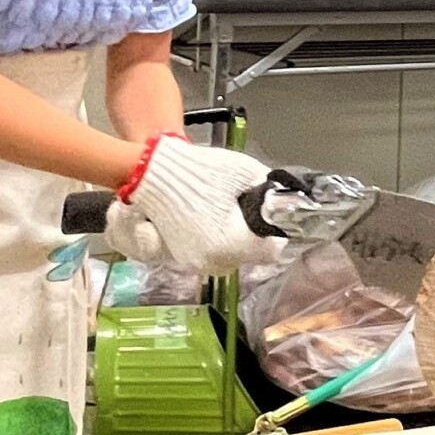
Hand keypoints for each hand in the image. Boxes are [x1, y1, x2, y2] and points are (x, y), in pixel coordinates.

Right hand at [103, 136, 277, 272]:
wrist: (154, 172)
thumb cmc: (200, 171)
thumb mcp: (245, 172)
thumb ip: (269, 191)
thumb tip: (280, 202)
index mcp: (231, 243)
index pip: (272, 250)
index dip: (275, 232)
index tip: (271, 215)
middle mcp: (214, 261)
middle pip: (252, 257)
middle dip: (255, 236)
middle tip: (247, 210)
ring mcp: (196, 263)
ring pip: (232, 259)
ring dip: (237, 242)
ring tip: (228, 214)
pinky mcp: (183, 259)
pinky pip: (213, 257)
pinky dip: (218, 243)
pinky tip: (211, 221)